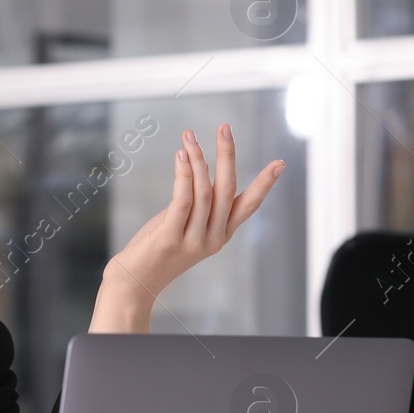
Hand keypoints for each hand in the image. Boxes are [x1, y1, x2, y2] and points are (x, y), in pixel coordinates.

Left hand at [89, 124, 283, 332]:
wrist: (134, 284)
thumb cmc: (157, 250)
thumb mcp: (185, 225)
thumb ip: (197, 204)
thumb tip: (200, 172)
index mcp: (221, 234)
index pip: (248, 205)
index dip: (264, 183)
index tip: (279, 163)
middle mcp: (213, 238)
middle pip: (227, 189)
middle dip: (227, 155)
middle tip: (225, 127)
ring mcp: (193, 240)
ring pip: (204, 191)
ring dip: (198, 159)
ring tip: (189, 136)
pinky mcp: (171, 238)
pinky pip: (183, 200)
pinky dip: (184, 174)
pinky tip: (181, 156)